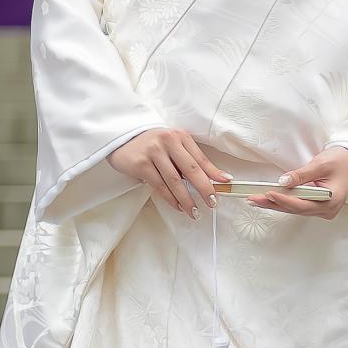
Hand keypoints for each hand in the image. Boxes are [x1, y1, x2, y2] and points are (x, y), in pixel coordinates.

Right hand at [107, 128, 230, 219]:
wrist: (122, 137)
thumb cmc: (151, 144)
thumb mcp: (172, 146)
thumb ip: (188, 159)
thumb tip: (211, 178)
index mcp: (179, 136)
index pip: (200, 157)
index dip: (213, 172)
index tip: (225, 183)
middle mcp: (168, 141)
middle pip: (191, 170)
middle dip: (204, 189)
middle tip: (213, 203)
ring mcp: (153, 152)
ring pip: (175, 181)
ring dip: (187, 199)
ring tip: (195, 211)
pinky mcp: (141, 164)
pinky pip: (159, 186)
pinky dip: (170, 199)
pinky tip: (178, 206)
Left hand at [246, 145, 347, 220]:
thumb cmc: (341, 160)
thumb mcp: (320, 164)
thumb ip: (301, 175)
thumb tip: (282, 182)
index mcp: (330, 202)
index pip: (302, 204)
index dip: (283, 199)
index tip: (268, 193)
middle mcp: (326, 210)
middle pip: (295, 209)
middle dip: (273, 203)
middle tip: (253, 198)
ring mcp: (322, 209)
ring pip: (295, 209)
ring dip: (275, 203)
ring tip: (256, 199)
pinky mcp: (317, 205)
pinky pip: (298, 205)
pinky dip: (283, 201)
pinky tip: (269, 199)